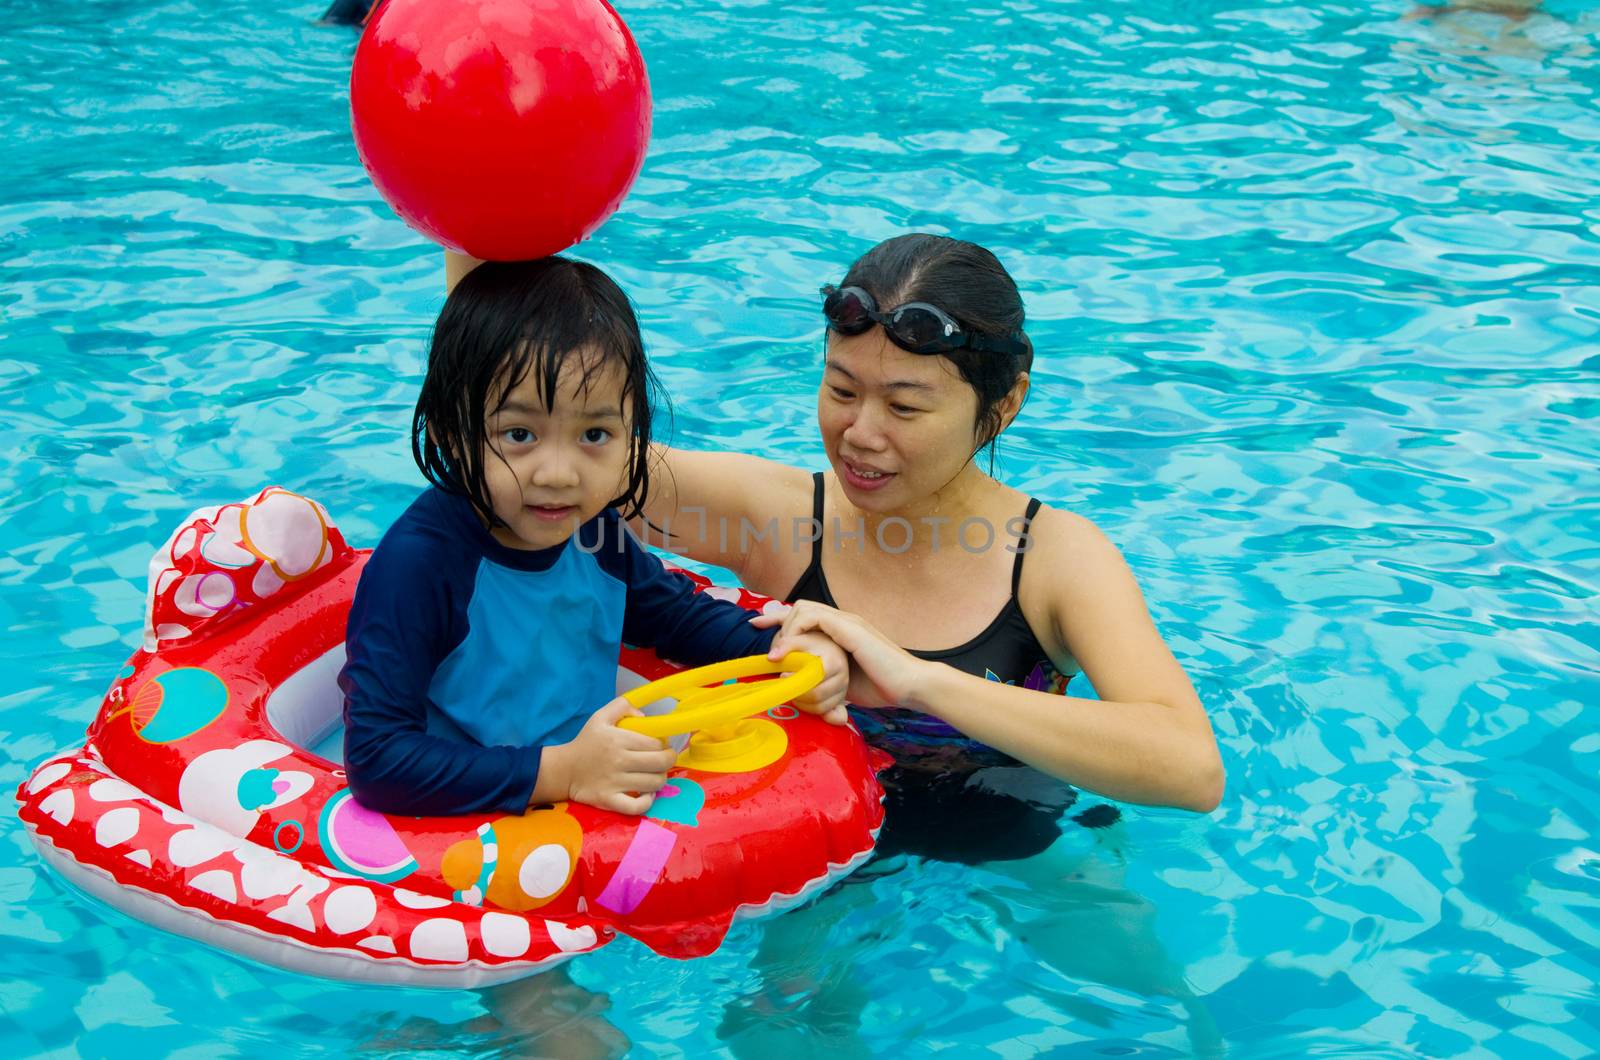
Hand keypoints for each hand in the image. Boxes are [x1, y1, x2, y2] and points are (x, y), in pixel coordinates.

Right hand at [555, 696, 677, 814]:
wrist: (563, 769)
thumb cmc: (586, 742)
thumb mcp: (600, 716)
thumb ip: (623, 706)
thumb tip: (645, 717)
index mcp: (618, 739)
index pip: (656, 744)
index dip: (664, 745)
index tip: (661, 746)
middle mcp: (618, 761)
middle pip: (660, 763)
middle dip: (668, 761)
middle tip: (664, 760)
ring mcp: (614, 783)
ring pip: (654, 784)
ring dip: (660, 780)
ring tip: (654, 775)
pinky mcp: (609, 800)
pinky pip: (637, 806)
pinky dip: (647, 802)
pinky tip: (646, 794)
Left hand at [751, 601, 927, 709]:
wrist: (910, 685)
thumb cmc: (882, 686)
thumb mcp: (844, 681)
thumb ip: (825, 679)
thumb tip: (804, 690)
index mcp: (842, 630)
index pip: (804, 616)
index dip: (778, 621)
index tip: (757, 628)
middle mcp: (843, 620)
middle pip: (798, 608)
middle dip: (777, 624)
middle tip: (770, 653)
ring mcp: (846, 622)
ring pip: (802, 609)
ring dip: (785, 629)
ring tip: (779, 654)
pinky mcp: (849, 628)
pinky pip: (812, 618)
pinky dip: (795, 632)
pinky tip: (789, 651)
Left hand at [769, 629, 849, 724]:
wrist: (828, 648)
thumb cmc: (813, 645)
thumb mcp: (798, 640)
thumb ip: (785, 645)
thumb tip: (772, 658)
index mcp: (834, 661)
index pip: (815, 678)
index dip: (797, 680)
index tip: (783, 675)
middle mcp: (843, 677)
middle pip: (817, 696)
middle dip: (797, 694)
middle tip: (786, 686)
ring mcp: (843, 691)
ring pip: (820, 707)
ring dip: (802, 704)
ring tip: (793, 691)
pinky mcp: (841, 701)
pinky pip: (831, 716)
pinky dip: (818, 715)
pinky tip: (807, 706)